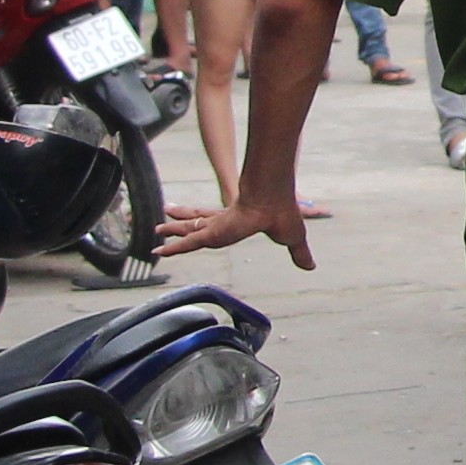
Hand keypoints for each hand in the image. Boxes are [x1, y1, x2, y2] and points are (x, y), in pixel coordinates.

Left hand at [165, 187, 317, 274]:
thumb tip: (311, 266)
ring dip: (172, 231)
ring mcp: (216, 226)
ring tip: (155, 232)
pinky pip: (187, 243)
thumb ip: (299, 252)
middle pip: (198, 222)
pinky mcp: (212, 232)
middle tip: (166, 223)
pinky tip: (159, 251)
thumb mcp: (293, 237)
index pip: (218, 221)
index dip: (208, 223)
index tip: (198, 223)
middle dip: (182, 222)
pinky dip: (173, 248)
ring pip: (189, 229)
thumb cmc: (283, 212)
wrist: (274, 199)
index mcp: (239, 220)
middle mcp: (224, 220)